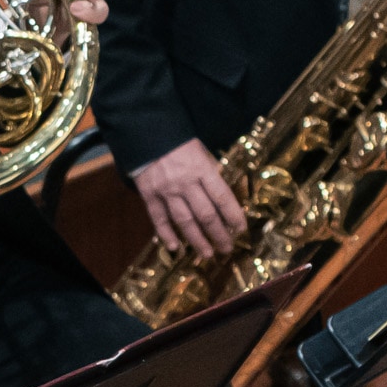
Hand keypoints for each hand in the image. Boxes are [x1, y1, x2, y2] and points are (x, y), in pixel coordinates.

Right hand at [131, 137, 247, 257]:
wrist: (145, 131)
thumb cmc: (178, 142)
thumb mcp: (200, 151)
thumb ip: (210, 173)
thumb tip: (223, 200)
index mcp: (201, 168)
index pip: (222, 197)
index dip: (233, 215)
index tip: (241, 229)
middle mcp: (185, 182)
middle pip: (206, 214)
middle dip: (219, 234)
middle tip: (227, 249)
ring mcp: (166, 191)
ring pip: (184, 221)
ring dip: (197, 240)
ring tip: (208, 254)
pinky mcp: (149, 195)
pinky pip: (158, 219)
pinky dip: (166, 234)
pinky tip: (175, 248)